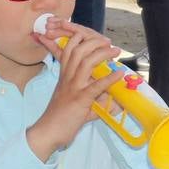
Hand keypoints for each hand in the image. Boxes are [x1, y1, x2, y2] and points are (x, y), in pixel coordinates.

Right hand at [28, 17, 122, 160]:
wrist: (49, 131)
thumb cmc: (61, 119)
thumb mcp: (78, 104)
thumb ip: (97, 101)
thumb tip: (116, 102)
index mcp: (64, 76)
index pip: (68, 50)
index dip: (79, 39)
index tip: (93, 37)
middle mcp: (68, 78)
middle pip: (78, 51)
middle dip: (93, 42)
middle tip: (108, 42)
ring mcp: (73, 87)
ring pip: (86, 62)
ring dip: (102, 54)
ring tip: (115, 51)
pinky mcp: (80, 99)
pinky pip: (96, 86)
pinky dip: (109, 78)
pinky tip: (119, 73)